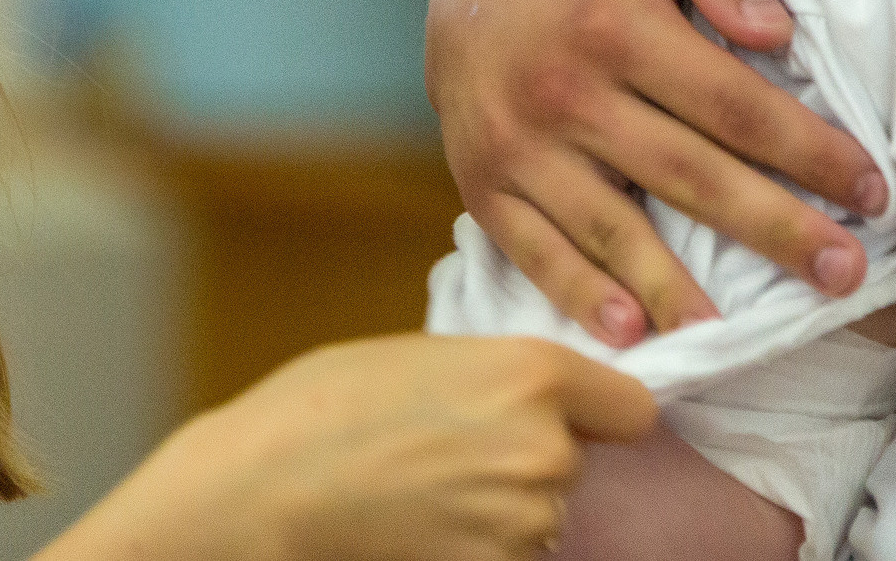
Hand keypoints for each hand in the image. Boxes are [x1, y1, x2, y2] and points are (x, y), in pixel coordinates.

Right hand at [37, 334, 655, 560]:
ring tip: (424, 486)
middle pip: (575, 458)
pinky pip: (509, 553)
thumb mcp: (425, 353)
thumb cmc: (322, 409)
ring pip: (542, 512)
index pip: (633, 406)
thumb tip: (540, 393)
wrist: (262, 494)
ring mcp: (523, 524)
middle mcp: (546, 451)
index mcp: (534, 376)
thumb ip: (501, 372)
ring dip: (503, 504)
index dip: (603, 410)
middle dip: (529, 454)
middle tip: (452, 446)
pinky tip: (421, 524)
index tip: (580, 414)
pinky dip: (478, 543)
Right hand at [425, 0, 886, 346]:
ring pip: (614, 228)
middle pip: (690, 175)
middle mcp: (568, 92)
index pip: (733, 102)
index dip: (807, 150)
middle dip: (775, 228)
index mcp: (618, 24)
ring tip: (737, 333)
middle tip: (846, 273)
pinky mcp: (485, 188)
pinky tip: (630, 333)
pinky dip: (580, 296)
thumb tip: (776, 32)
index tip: (870, 189)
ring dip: (678, 287)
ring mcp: (521, 147)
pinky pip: (536, 252)